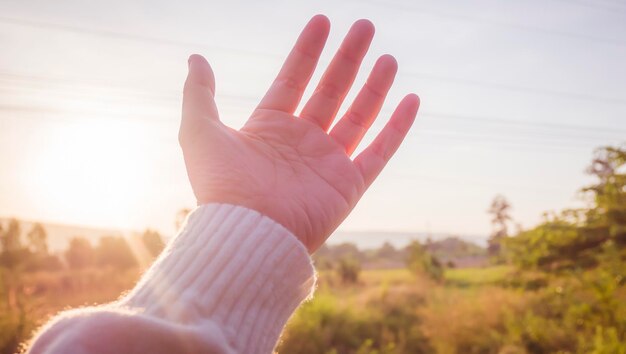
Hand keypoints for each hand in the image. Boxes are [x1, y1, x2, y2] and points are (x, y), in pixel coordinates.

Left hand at [179, 15, 418, 252]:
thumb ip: (200, 93)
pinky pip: (380, 151)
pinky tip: (411, 99)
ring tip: (388, 57)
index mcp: (270, 127)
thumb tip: (197, 58)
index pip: (294, 78)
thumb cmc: (221, 186)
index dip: (308, 50)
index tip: (322, 21)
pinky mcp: (349, 184)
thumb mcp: (200, 131)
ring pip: (359, 116)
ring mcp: (327, 162)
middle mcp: (301, 141)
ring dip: (375, 86)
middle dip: (348, 58)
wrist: (247, 233)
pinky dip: (397, 127)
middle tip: (365, 26)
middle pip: (331, 90)